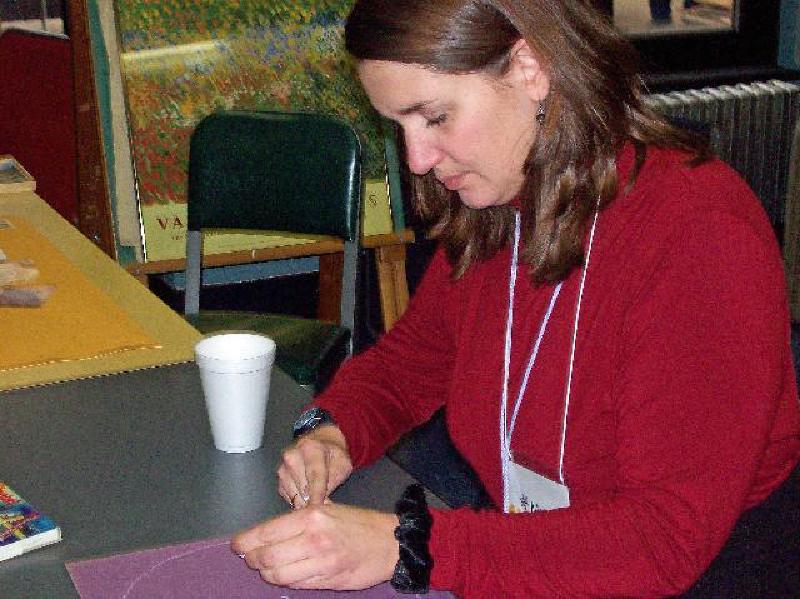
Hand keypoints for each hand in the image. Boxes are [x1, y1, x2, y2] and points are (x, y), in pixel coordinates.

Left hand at [232, 503, 398, 589]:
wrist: (389, 542)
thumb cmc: (357, 523)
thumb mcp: (328, 509)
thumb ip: (298, 521)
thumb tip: (266, 533)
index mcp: (311, 517)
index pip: (266, 533)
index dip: (245, 542)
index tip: (237, 545)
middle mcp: (314, 539)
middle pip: (267, 557)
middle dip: (253, 560)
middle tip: (251, 558)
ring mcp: (321, 562)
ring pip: (278, 575)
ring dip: (267, 574)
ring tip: (268, 568)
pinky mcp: (328, 580)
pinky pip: (296, 585)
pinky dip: (286, 581)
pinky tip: (288, 574)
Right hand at [278, 425, 352, 508]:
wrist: (321, 440)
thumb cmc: (334, 453)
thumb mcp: (343, 463)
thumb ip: (334, 480)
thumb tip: (322, 502)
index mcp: (311, 448)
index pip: (314, 475)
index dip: (317, 495)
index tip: (318, 509)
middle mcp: (292, 455)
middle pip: (302, 488)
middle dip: (313, 501)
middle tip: (324, 505)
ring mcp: (283, 466)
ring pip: (294, 495)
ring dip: (305, 501)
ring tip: (317, 498)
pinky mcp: (279, 476)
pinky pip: (288, 495)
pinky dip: (298, 498)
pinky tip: (307, 494)